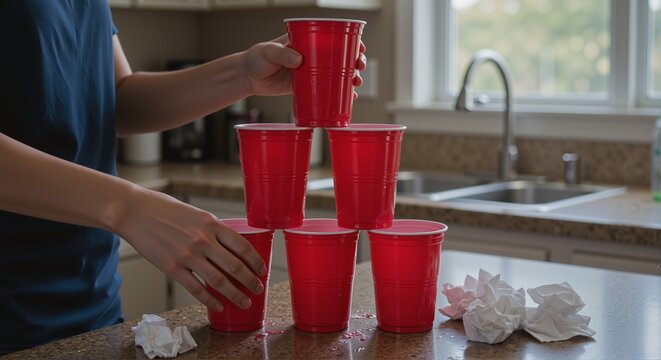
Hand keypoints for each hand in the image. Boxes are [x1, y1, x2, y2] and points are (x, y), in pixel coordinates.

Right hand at [116, 187, 265, 311]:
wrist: (134, 212)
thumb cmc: (165, 210)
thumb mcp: (196, 213)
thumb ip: (213, 229)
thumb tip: (231, 246)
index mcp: (211, 224)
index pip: (242, 246)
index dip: (256, 261)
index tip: (262, 270)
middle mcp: (202, 240)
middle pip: (235, 267)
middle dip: (250, 281)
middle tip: (258, 289)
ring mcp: (187, 255)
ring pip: (218, 282)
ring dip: (235, 295)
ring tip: (244, 302)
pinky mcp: (172, 268)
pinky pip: (196, 289)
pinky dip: (210, 300)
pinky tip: (218, 306)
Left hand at [242, 35, 366, 97]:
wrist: (247, 77)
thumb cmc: (255, 58)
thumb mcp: (268, 52)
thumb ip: (282, 54)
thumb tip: (299, 60)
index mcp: (306, 41)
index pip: (332, 38)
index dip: (350, 41)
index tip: (359, 47)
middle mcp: (312, 56)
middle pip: (340, 57)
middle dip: (355, 61)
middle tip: (359, 67)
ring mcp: (310, 72)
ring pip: (336, 74)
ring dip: (350, 78)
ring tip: (356, 83)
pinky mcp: (305, 86)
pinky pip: (325, 89)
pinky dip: (338, 94)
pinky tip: (349, 98)